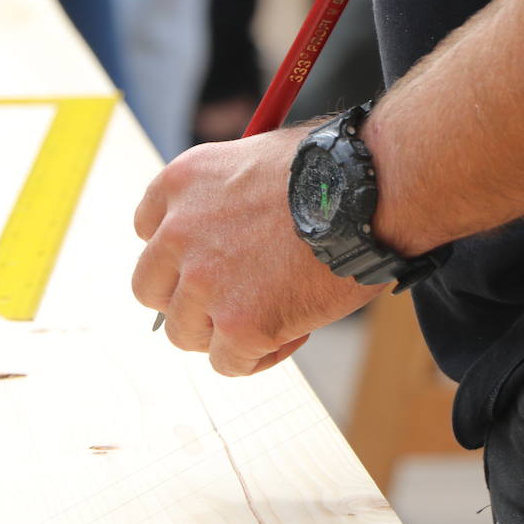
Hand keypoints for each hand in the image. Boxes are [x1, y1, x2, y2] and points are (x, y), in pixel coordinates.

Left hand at [133, 129, 383, 376]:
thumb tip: (230, 236)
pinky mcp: (239, 324)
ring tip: (274, 318)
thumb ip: (226, 198)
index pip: (148, 232)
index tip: (210, 263)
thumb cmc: (336, 171)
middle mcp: (178, 231)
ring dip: (224, 333)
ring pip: (185, 333)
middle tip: (235, 302)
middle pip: (152, 289)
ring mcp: (205, 281)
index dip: (180, 256)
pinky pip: (228, 363)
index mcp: (181, 182)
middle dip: (189, 301)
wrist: (375, 188)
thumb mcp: (258, 160)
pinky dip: (257, 358)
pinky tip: (293, 333)